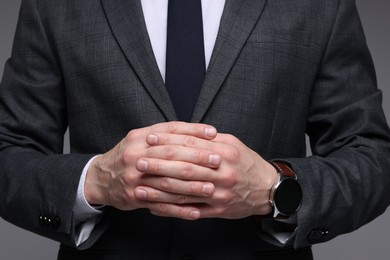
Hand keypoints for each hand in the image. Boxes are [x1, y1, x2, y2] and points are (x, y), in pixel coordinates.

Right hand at [84, 121, 219, 219]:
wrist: (100, 177)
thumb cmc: (129, 156)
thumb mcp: (141, 139)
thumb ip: (165, 134)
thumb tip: (197, 132)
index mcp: (140, 137)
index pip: (171, 131)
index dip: (193, 131)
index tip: (214, 134)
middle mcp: (136, 155)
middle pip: (171, 154)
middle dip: (196, 157)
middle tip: (218, 160)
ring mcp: (134, 177)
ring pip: (167, 182)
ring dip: (191, 186)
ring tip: (212, 188)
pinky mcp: (134, 197)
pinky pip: (160, 205)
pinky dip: (179, 210)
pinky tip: (196, 212)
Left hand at [135, 132, 277, 218]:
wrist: (267, 190)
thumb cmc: (247, 164)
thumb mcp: (233, 144)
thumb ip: (210, 138)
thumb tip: (184, 131)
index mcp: (225, 153)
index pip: (191, 144)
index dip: (168, 141)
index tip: (150, 139)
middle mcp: (223, 173)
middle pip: (185, 168)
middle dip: (160, 165)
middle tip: (140, 161)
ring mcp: (220, 194)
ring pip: (185, 192)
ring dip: (160, 190)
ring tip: (140, 186)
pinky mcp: (218, 210)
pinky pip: (190, 211)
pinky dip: (171, 209)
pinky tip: (154, 207)